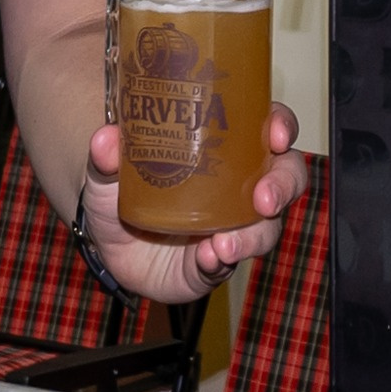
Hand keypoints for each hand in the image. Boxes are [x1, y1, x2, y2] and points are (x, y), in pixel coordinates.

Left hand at [81, 103, 308, 301]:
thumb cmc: (120, 188)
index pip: (268, 129)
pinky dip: (219, 262)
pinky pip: (226, 264)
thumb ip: (106, 153)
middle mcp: (239, 186)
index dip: (280, 127)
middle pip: (285, 178)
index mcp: (226, 149)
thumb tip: (106, 138)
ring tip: (224, 244)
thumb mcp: (108, 167)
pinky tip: (208, 259)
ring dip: (253, 236)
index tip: (276, 134)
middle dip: (283, 186)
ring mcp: (231, 226)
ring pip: (266, 229)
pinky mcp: (214, 262)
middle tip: (265, 199)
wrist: (105, 240)